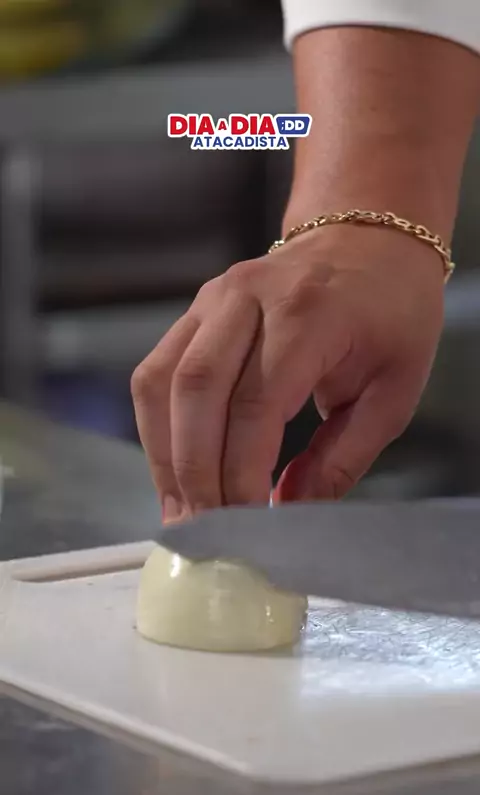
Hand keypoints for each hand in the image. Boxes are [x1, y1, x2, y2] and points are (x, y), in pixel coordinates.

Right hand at [132, 224, 443, 521]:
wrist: (367, 241)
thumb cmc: (390, 313)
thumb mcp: (392, 392)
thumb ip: (342, 457)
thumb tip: (289, 509)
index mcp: (309, 313)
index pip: (256, 404)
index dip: (242, 471)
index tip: (247, 521)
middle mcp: (249, 296)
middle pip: (196, 392)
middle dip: (194, 472)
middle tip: (205, 528)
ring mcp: (214, 298)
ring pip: (162, 382)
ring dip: (164, 454)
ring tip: (180, 508)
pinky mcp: (196, 309)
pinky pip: (157, 371)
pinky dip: (159, 427)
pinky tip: (175, 467)